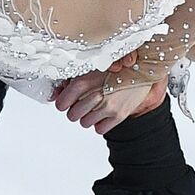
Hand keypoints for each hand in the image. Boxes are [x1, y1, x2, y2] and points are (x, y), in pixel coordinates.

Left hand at [51, 52, 166, 133]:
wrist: (141, 67)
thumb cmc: (114, 65)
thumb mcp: (88, 68)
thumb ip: (69, 81)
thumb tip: (54, 94)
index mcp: (83, 82)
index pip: (61, 104)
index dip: (63, 103)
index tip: (67, 101)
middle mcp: (94, 96)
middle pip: (72, 116)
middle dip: (75, 110)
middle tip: (83, 102)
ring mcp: (108, 107)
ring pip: (85, 123)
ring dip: (87, 116)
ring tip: (95, 105)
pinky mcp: (119, 115)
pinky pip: (100, 129)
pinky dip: (100, 123)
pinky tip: (104, 112)